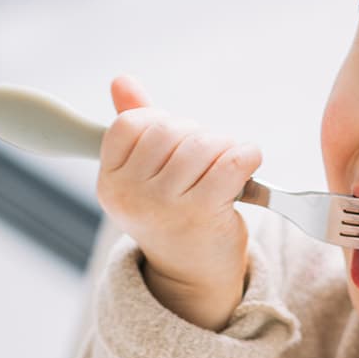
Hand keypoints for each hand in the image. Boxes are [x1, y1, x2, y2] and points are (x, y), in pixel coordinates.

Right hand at [96, 74, 262, 328]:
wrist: (195, 276)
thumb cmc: (174, 218)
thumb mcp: (146, 175)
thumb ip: (135, 128)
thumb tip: (121, 81)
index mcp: (110, 182)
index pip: (132, 123)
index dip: (162, 124)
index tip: (177, 146)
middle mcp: (130, 195)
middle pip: (170, 130)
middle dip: (198, 136)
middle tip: (209, 160)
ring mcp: (164, 205)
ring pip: (202, 143)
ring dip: (224, 147)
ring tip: (227, 167)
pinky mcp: (201, 213)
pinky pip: (231, 161)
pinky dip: (247, 155)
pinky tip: (248, 164)